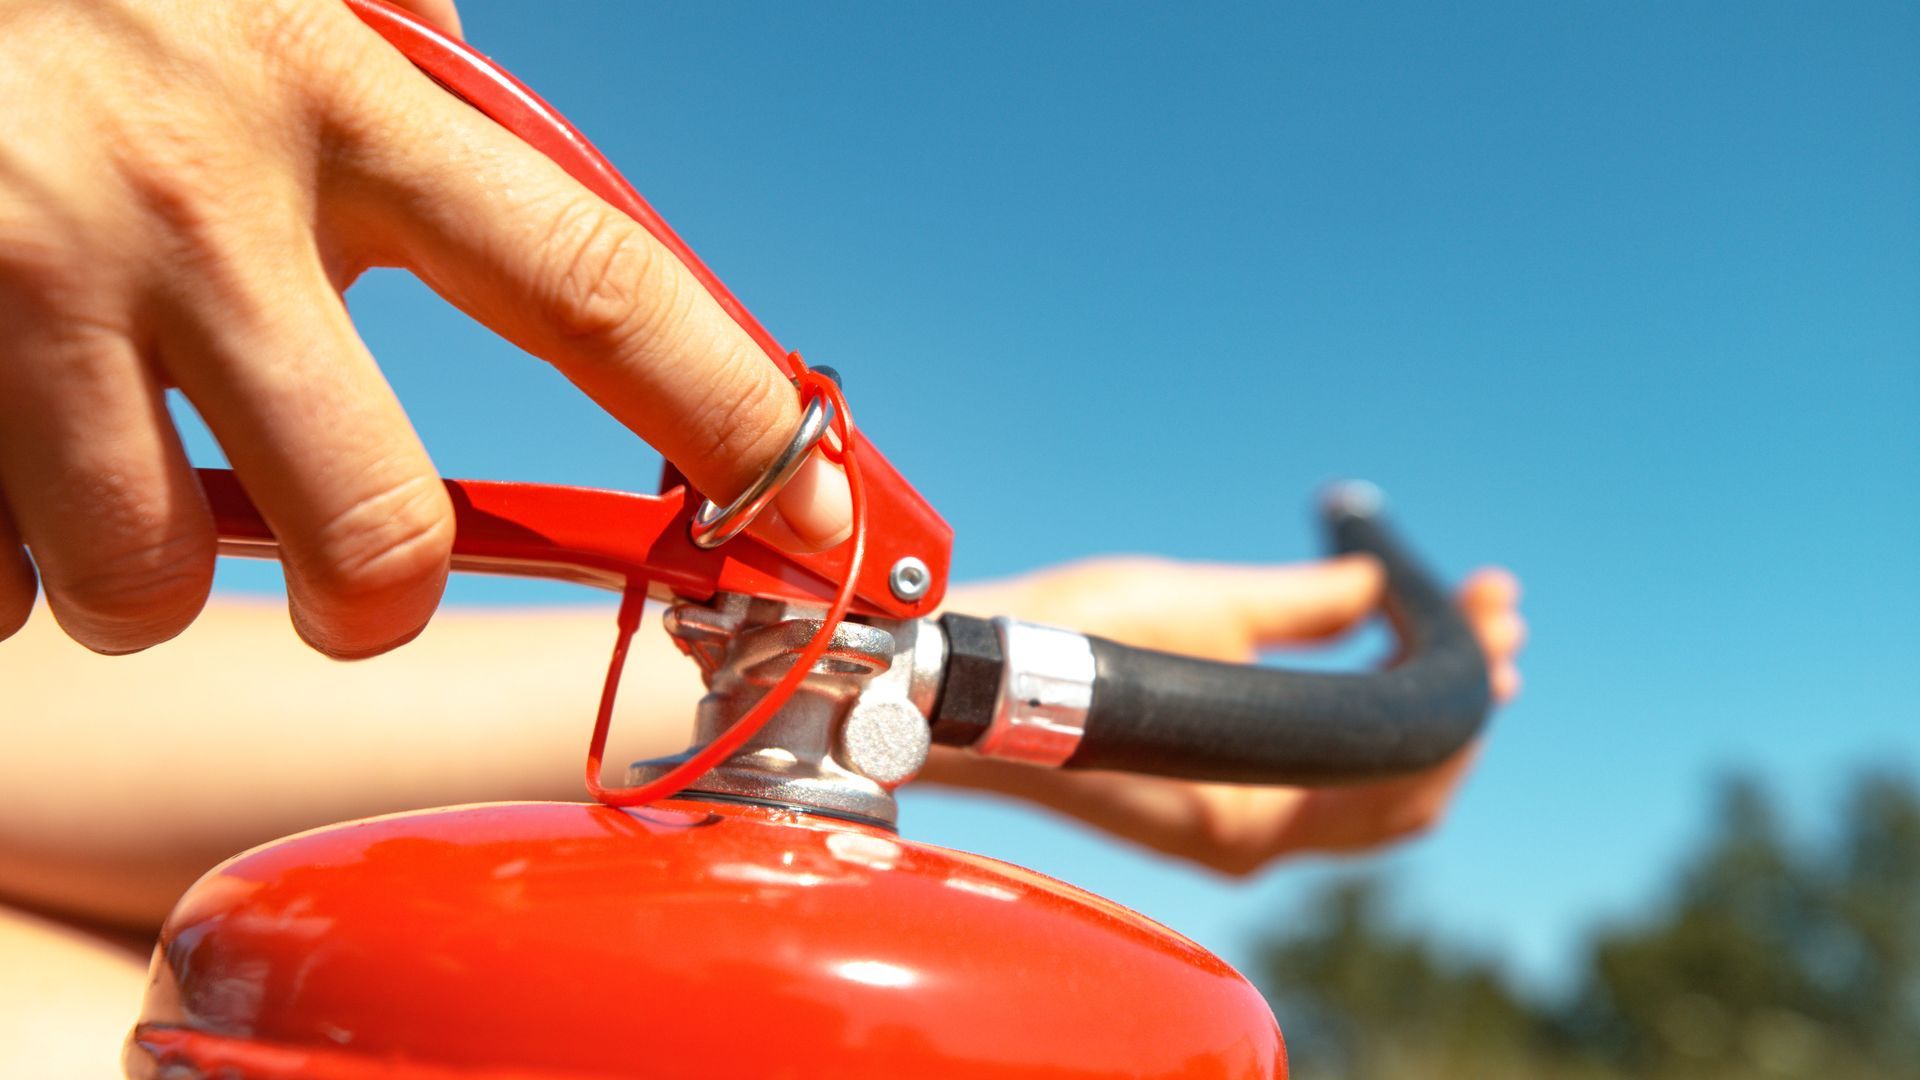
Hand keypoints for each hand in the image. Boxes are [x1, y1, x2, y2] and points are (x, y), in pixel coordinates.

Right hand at [0, 0, 848, 658]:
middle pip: (375, 536)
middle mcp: (197, 205)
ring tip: (93, 444)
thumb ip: (402, 72)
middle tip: (338, 562)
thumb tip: (511, 142)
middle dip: (369, 596)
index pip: (597, 289)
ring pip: (142, 590)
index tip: (819, 521)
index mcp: (337, 94)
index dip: (729, 423)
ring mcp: (24, 294)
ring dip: (138, 568)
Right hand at [924, 555, 1525, 873]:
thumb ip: (1305, 603)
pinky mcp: (1215, 813)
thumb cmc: (1061, 644)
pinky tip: (1383, 665)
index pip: (1410, 768)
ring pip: (1375, 799)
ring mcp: (1235, 836)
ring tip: (1465, 633)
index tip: (1492, 605)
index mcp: (1255, 816)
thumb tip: (1380, 582)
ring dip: (1423, 719)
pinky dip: (1370, 735)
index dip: (1464, 682)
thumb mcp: (1197, 607)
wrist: (965, 687)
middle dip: (1462, 698)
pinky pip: (1328, 791)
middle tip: (1498, 611)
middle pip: (1409, 792)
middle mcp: (1253, 846)